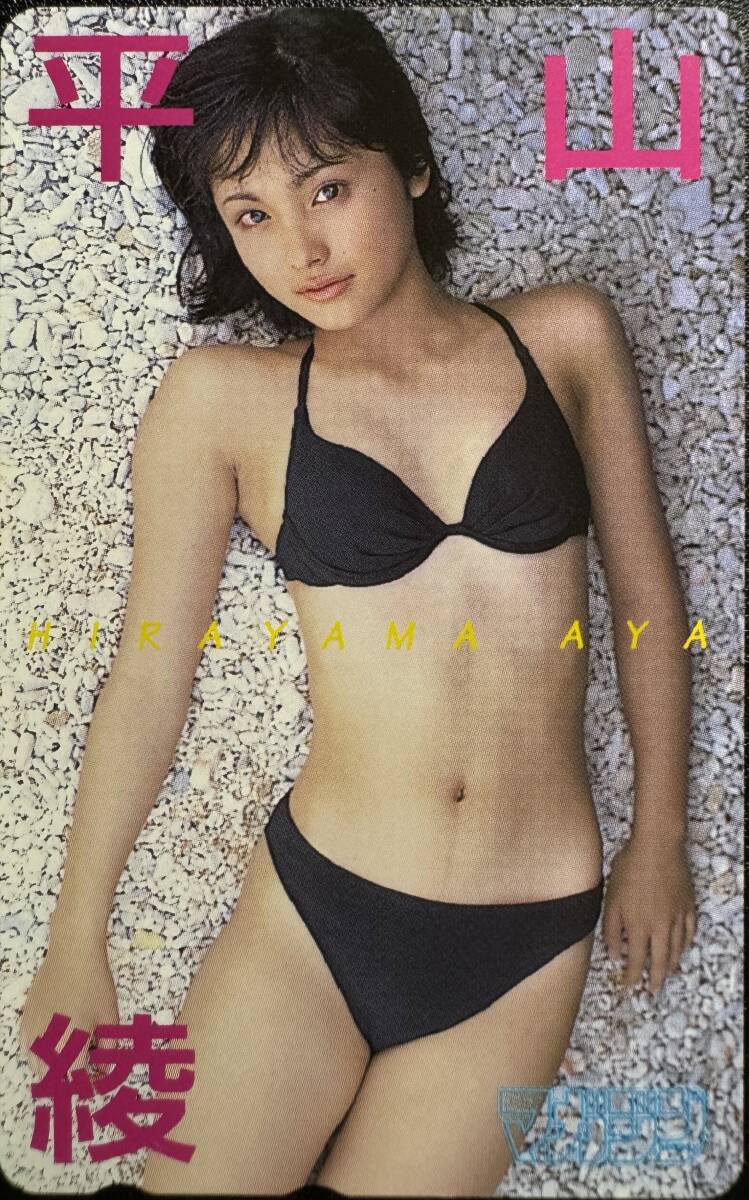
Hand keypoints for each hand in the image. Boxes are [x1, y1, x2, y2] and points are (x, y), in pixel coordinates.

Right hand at [19, 937, 119, 1082]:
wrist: (72, 953)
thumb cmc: (95, 984)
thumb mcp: (110, 1017)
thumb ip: (109, 1048)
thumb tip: (106, 1069)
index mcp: (70, 1048)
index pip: (76, 1084)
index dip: (89, 1088)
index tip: (98, 1083)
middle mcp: (46, 1045)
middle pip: (52, 1082)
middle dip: (68, 1084)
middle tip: (85, 1074)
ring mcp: (32, 1032)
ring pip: (36, 1068)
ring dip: (52, 1072)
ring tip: (70, 1062)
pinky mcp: (26, 1020)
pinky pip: (27, 1048)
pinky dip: (38, 1055)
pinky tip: (51, 1047)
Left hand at [602, 836, 696, 993]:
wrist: (657, 846)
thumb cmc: (629, 869)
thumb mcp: (611, 899)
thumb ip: (612, 930)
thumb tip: (615, 956)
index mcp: (639, 926)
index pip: (636, 962)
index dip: (631, 977)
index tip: (627, 986)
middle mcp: (661, 927)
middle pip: (660, 962)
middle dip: (655, 979)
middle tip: (652, 991)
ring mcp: (677, 917)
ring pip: (677, 950)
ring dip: (671, 965)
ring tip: (666, 973)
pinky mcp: (688, 906)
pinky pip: (690, 933)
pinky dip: (685, 945)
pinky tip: (682, 948)